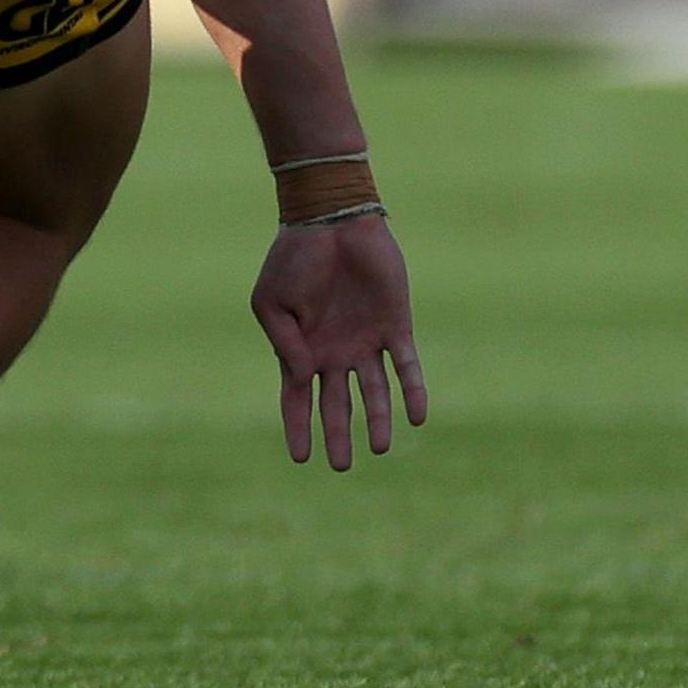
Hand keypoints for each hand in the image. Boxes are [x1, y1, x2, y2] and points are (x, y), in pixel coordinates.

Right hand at [250, 215, 425, 469]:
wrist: (331, 221)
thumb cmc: (293, 258)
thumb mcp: (270, 301)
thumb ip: (284, 342)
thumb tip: (305, 379)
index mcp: (301, 348)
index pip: (297, 398)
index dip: (298, 427)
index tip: (300, 458)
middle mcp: (335, 352)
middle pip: (337, 403)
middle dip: (338, 435)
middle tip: (341, 466)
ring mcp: (365, 341)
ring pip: (375, 393)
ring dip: (378, 420)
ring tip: (380, 448)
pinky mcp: (395, 326)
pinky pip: (406, 366)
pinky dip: (413, 391)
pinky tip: (417, 416)